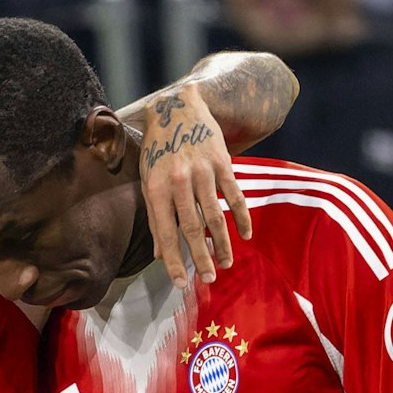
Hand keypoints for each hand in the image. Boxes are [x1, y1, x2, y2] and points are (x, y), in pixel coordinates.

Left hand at [133, 85, 249, 288]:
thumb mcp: (147, 181)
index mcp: (156, 189)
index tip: (179, 284)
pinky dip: (241, 218)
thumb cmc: (158, 151)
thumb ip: (155, 217)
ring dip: (223, 244)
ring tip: (226, 264)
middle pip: (192, 229)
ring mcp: (203, 172)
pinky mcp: (223, 163)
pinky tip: (245, 236)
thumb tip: (158, 254)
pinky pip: (234, 196)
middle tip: (208, 279)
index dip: (172, 260)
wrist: (177, 108)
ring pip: (215, 217)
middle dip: (200, 258)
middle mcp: (179, 182)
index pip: (165, 233)